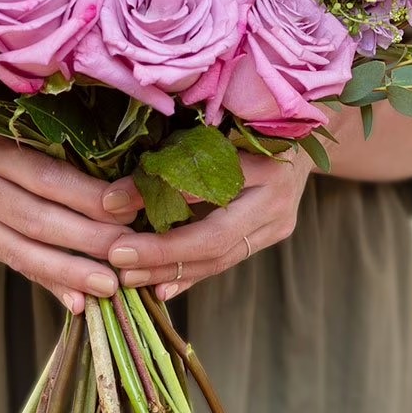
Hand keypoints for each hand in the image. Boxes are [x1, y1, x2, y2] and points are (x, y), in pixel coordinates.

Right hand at [0, 126, 142, 313]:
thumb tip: (126, 199)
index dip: (89, 198)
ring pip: (24, 250)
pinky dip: (50, 282)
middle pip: (36, 218)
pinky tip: (78, 300)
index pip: (46, 178)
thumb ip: (71, 162)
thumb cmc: (16, 133)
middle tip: (126, 254)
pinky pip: (16, 264)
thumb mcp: (35, 133)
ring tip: (108, 285)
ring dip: (70, 271)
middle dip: (86, 239)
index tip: (129, 212)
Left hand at [104, 149, 315, 298]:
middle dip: (162, 253)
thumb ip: (171, 161)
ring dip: (170, 270)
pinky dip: (191, 274)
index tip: (110, 205)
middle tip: (117, 258)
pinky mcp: (271, 236)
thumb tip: (112, 200)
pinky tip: (160, 288)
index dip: (154, 197)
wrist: (301, 139)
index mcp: (259, 161)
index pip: (201, 185)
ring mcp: (277, 223)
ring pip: (220, 258)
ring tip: (129, 275)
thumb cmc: (246, 124)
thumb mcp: (212, 131)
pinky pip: (226, 260)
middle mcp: (274, 199)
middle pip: (214, 238)